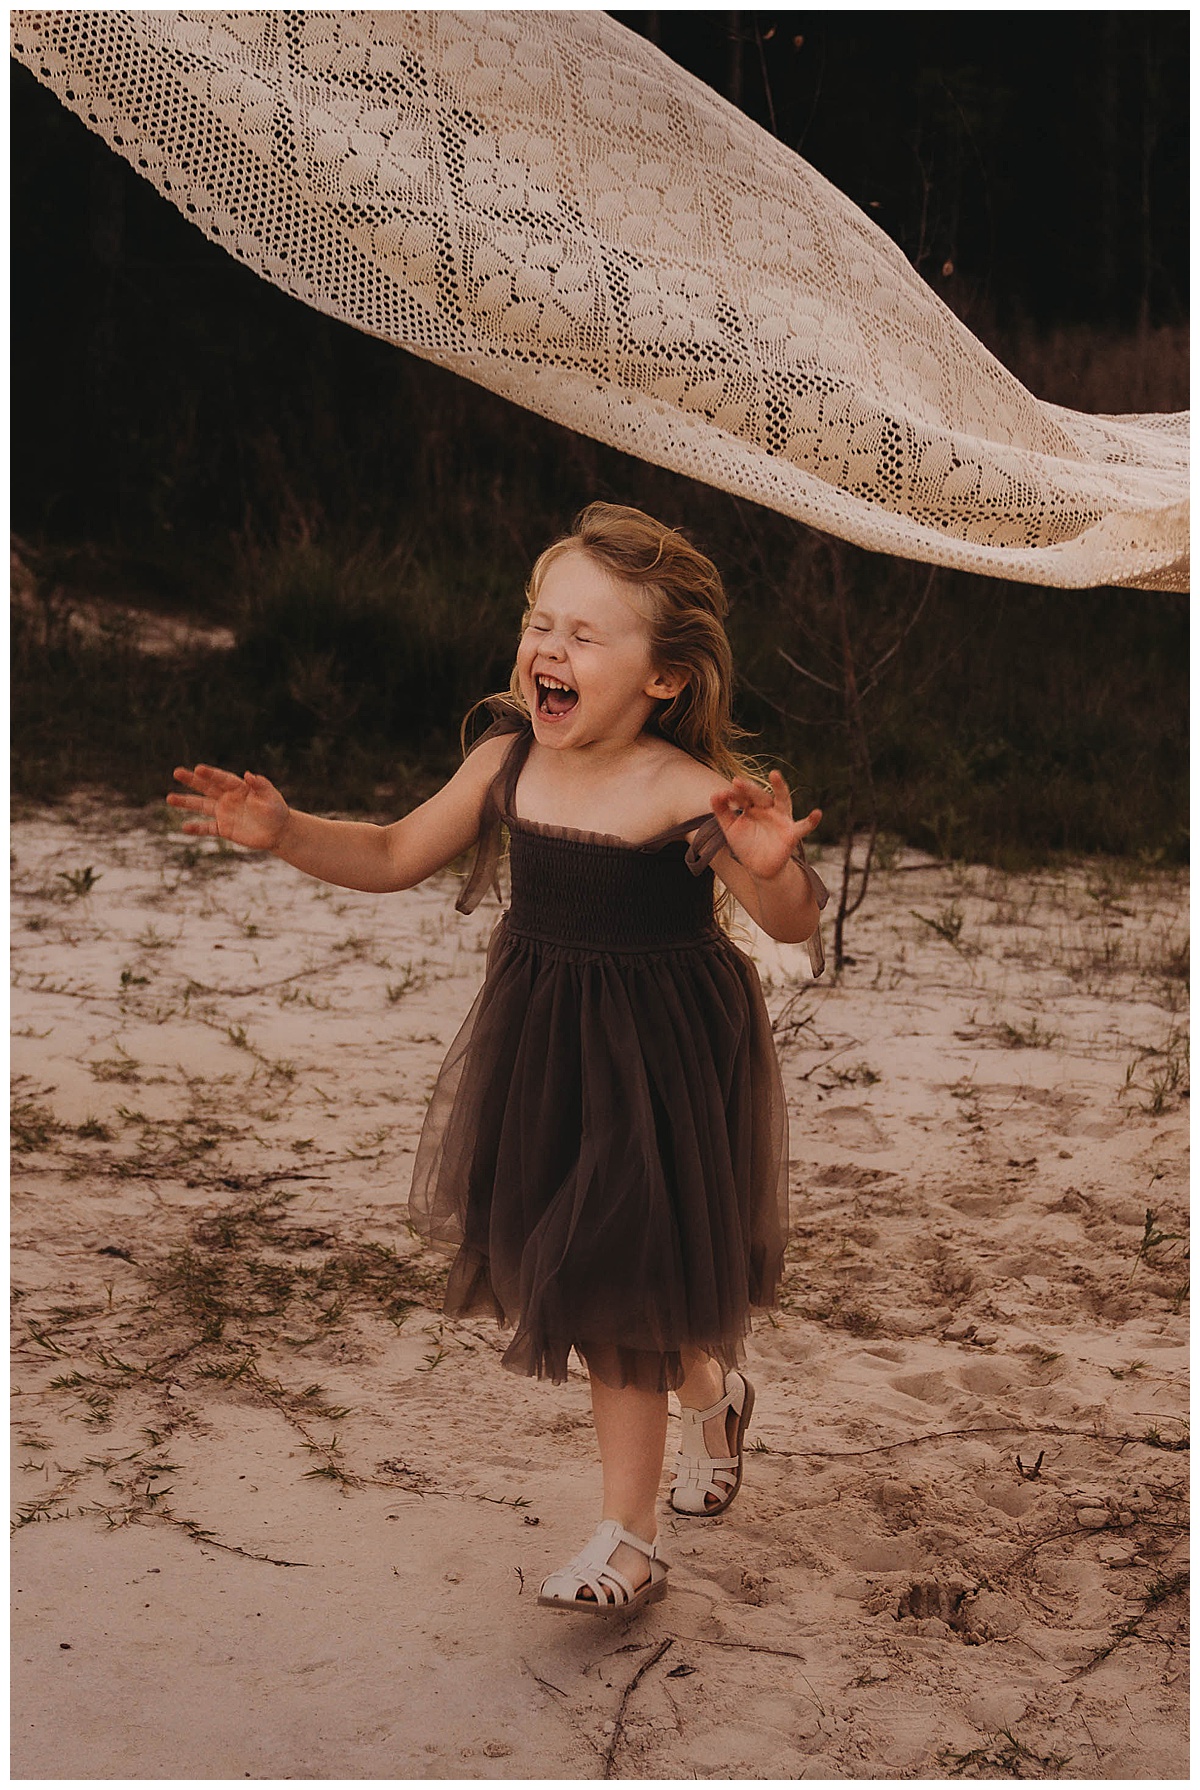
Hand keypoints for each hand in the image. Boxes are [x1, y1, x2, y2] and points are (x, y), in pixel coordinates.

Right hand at [168, 764, 290, 851]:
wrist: (278, 831)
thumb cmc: (277, 810)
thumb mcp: (271, 796)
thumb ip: (260, 784)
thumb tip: (248, 774)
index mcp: (239, 787)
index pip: (222, 779)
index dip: (211, 774)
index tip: (198, 769)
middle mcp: (228, 798)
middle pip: (207, 787)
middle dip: (192, 780)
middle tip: (176, 772)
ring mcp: (224, 813)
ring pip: (201, 806)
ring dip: (186, 802)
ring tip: (169, 798)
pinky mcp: (224, 828)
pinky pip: (207, 828)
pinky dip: (196, 828)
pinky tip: (184, 827)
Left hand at [710, 771, 820, 881]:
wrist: (759, 868)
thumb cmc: (746, 845)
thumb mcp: (730, 828)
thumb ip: (722, 811)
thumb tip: (714, 793)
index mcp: (753, 805)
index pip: (743, 795)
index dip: (734, 793)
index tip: (723, 795)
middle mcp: (768, 808)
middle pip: (759, 795)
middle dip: (749, 788)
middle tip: (737, 781)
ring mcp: (781, 818)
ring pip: (782, 800)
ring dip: (779, 787)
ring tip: (774, 774)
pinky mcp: (792, 833)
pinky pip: (804, 826)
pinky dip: (811, 820)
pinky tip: (817, 813)